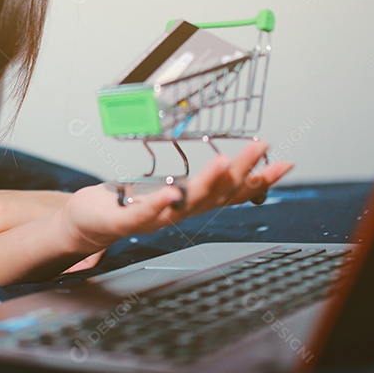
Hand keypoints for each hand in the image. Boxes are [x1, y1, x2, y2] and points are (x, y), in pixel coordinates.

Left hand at [56, 142, 293, 252]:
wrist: (89, 224)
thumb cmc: (129, 203)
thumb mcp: (171, 191)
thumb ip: (196, 185)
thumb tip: (224, 168)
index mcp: (190, 203)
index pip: (231, 192)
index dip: (259, 180)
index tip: (284, 164)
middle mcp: (179, 213)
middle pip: (216, 194)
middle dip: (241, 172)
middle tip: (261, 148)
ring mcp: (154, 218)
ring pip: (187, 203)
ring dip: (207, 184)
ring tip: (224, 162)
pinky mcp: (126, 220)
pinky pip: (145, 213)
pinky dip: (160, 204)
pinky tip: (171, 192)